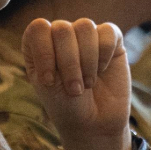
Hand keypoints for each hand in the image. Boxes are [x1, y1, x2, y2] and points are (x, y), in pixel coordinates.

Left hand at [24, 18, 132, 149]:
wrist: (94, 123)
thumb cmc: (65, 105)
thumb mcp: (47, 83)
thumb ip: (47, 53)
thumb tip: (57, 27)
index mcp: (41, 43)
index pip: (38, 28)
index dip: (44, 53)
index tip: (50, 81)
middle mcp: (63, 35)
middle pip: (62, 28)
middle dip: (68, 62)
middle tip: (74, 89)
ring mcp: (87, 36)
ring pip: (85, 27)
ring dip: (87, 60)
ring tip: (88, 83)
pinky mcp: (112, 41)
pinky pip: (108, 31)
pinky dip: (104, 53)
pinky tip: (103, 70)